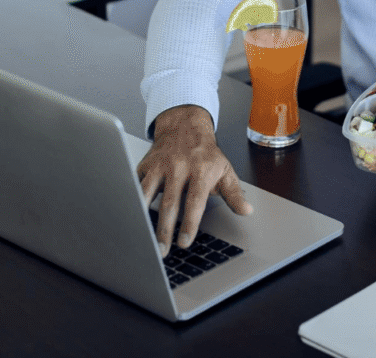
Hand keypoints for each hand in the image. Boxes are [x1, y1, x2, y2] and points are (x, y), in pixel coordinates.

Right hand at [136, 105, 252, 255]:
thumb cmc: (205, 153)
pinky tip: (129, 217)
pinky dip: (131, 200)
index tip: (184, 242)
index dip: (190, 223)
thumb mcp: (225, 170)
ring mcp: (160, 165)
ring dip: (143, 217)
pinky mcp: (145, 165)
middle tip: (162, 250)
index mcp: (201, 170)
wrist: (185, 126)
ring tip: (142, 237)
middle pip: (170, 202)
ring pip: (148, 194)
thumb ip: (234, 194)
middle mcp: (179, 167)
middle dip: (165, 229)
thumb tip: (246, 211)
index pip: (195, 201)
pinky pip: (135, 184)